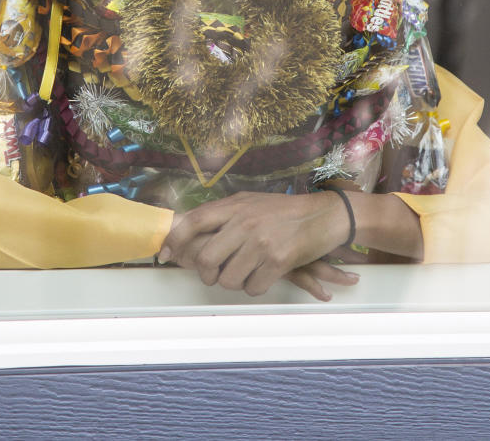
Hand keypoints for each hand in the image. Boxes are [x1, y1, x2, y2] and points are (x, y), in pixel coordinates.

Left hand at [158, 191, 355, 297]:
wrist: (323, 216)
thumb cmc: (284, 210)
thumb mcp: (251, 202)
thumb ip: (224, 214)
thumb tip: (192, 227)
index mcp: (235, 206)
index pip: (195, 221)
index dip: (176, 239)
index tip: (166, 254)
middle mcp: (245, 222)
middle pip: (207, 258)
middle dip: (206, 273)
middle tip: (214, 275)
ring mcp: (261, 242)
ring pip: (228, 278)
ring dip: (233, 283)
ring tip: (244, 273)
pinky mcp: (278, 261)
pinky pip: (252, 287)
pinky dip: (254, 287)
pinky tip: (263, 276)